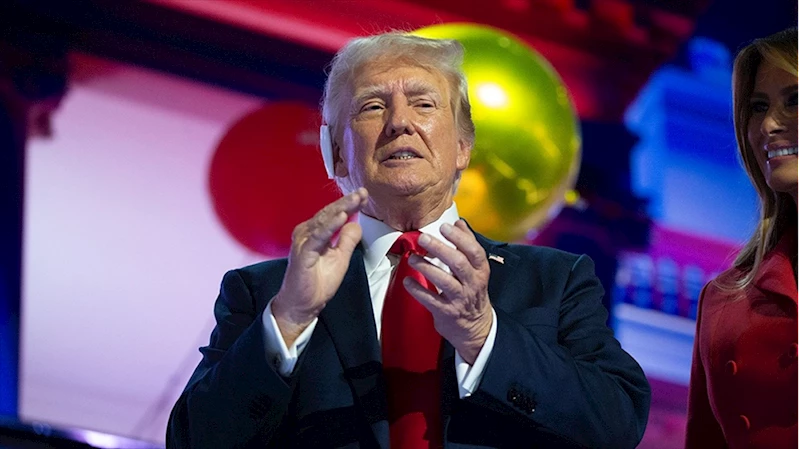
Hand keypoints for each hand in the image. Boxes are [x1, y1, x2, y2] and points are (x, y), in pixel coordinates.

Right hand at [271, 188, 367, 346]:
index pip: (335, 214)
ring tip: (356, 199)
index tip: (364, 195)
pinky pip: (319, 236)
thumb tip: (356, 223)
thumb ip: (347, 240)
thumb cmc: (317, 283)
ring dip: (341, 208)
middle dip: (348, 201)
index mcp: (316, 232)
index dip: (350, 204)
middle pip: (330, 212)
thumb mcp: (340, 258)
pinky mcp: (303, 252)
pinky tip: (341, 216)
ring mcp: (304, 241)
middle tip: (363, 192)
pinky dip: (330, 225)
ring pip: (325, 220)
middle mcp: (308, 233)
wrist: (302, 305)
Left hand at [405, 219, 492, 363]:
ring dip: (426, 267)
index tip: (445, 227)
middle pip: (458, 263)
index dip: (460, 238)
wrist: (476, 327)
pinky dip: (418, 290)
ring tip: (412, 257)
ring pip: (444, 281)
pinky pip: (431, 300)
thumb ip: (467, 245)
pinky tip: (407, 281)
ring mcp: (459, 299)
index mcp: (480, 271)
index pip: (474, 251)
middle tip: (423, 238)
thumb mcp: (476, 270)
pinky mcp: (447, 313)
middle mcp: (472, 284)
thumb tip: (459, 222)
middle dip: (440, 249)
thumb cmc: (472, 292)